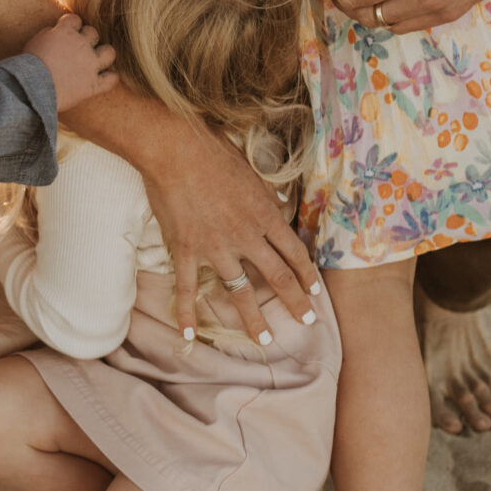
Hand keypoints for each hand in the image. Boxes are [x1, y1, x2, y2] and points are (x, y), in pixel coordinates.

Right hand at [24, 12, 115, 113]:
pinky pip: (111, 79)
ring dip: (104, 55)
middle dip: (87, 39)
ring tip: (96, 61)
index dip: (71, 26)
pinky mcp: (94, 84)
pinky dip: (109, 78)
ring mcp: (90, 64)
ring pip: (109, 52)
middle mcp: (81, 45)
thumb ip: (49, 34)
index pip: (75, 19)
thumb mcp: (34, 41)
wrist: (32, 87)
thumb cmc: (27, 66)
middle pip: (93, 33)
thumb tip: (55, 33)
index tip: (65, 34)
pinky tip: (102, 80)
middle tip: (78, 50)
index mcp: (65, 32)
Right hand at [141, 118, 319, 339]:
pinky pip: (187, 288)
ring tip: (265, 340)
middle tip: (307, 321)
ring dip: (254, 320)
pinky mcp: (185, 250)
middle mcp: (246, 237)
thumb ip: (268, 195)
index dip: (307, 275)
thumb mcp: (253, 171)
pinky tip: (189, 336)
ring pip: (240, 292)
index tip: (315, 291)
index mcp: (265, 215)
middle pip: (278, 277)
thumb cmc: (214, 152)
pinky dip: (186, 313)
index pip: (294, 252)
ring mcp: (215, 248)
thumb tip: (282, 206)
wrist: (175, 149)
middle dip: (296, 303)